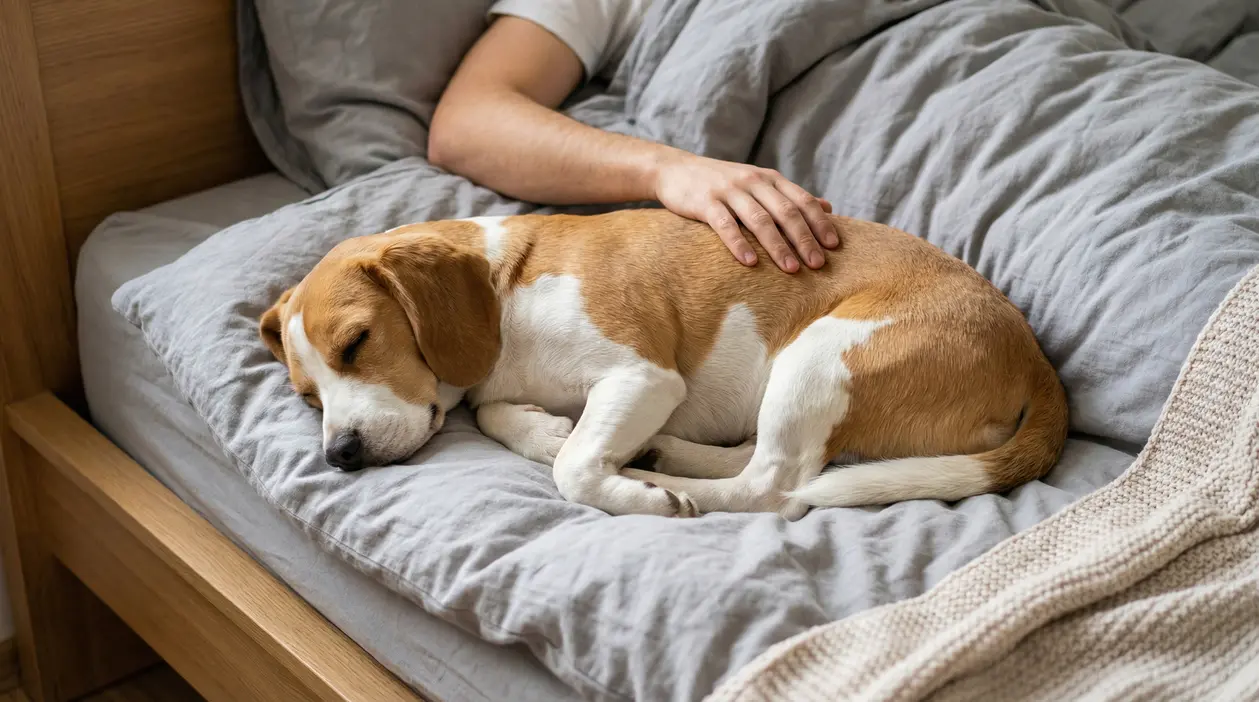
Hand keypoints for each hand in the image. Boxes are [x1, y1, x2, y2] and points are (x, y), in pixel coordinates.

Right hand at [651, 151, 838, 271]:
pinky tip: (750, 262)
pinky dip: (739, 244)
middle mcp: (752, 182)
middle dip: (804, 239)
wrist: (675, 170)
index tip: (834, 246)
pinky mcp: (706, 202)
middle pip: (785, 211)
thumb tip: (827, 207)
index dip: (819, 223)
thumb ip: (789, 195)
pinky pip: (726, 225)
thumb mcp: (758, 182)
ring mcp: (729, 191)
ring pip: (760, 220)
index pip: (802, 200)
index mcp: (769, 178)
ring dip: (778, 246)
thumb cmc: (721, 182)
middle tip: (818, 264)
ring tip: (791, 269)